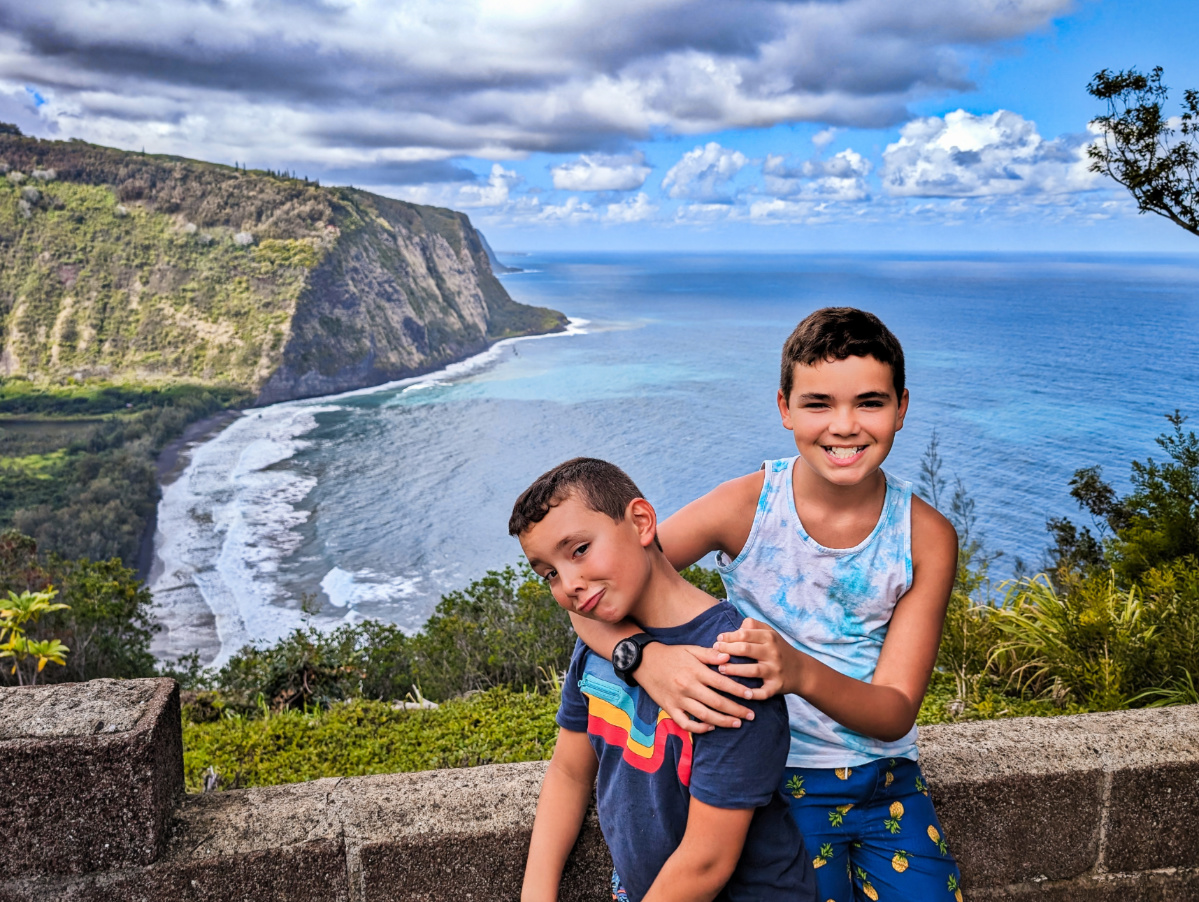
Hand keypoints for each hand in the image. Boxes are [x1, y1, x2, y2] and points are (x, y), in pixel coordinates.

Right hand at [636, 642, 754, 732]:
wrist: (643, 661)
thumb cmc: (671, 654)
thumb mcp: (690, 649)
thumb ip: (710, 654)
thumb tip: (729, 658)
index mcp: (695, 671)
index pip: (722, 683)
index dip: (738, 691)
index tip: (751, 695)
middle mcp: (688, 687)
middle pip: (717, 703)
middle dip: (737, 710)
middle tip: (751, 715)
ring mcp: (678, 700)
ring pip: (704, 715)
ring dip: (723, 721)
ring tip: (737, 723)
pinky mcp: (669, 708)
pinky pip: (686, 723)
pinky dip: (699, 728)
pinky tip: (711, 727)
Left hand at [713, 617, 801, 699]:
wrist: (801, 670)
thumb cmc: (779, 649)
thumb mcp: (770, 633)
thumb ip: (753, 626)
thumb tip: (734, 628)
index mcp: (769, 637)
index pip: (744, 634)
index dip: (728, 637)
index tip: (718, 640)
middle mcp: (773, 653)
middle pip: (746, 649)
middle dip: (727, 650)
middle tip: (715, 652)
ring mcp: (775, 670)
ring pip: (752, 670)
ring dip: (734, 670)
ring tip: (720, 669)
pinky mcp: (777, 686)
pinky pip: (763, 692)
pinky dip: (753, 694)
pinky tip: (741, 694)